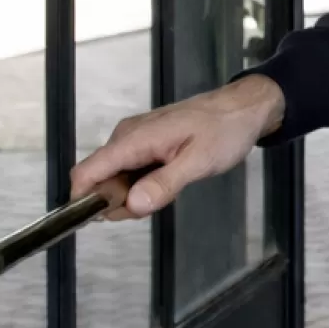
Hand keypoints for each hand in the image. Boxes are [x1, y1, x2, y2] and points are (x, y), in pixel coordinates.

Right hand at [69, 74, 285, 219]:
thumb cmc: (224, 130)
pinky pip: (131, 172)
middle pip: (99, 182)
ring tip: (172, 185)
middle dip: (121, 202)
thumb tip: (131, 204)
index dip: (84, 201)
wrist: (244, 108)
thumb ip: (164, 184)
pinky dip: (145, 184)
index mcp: (133, 139)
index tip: (107, 219)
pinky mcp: (145, 144)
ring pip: (115, 180)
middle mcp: (126, 137)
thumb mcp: (199, 161)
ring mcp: (135, 140)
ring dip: (136, 194)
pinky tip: (171, 179)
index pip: (85, 173)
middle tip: (160, 199)